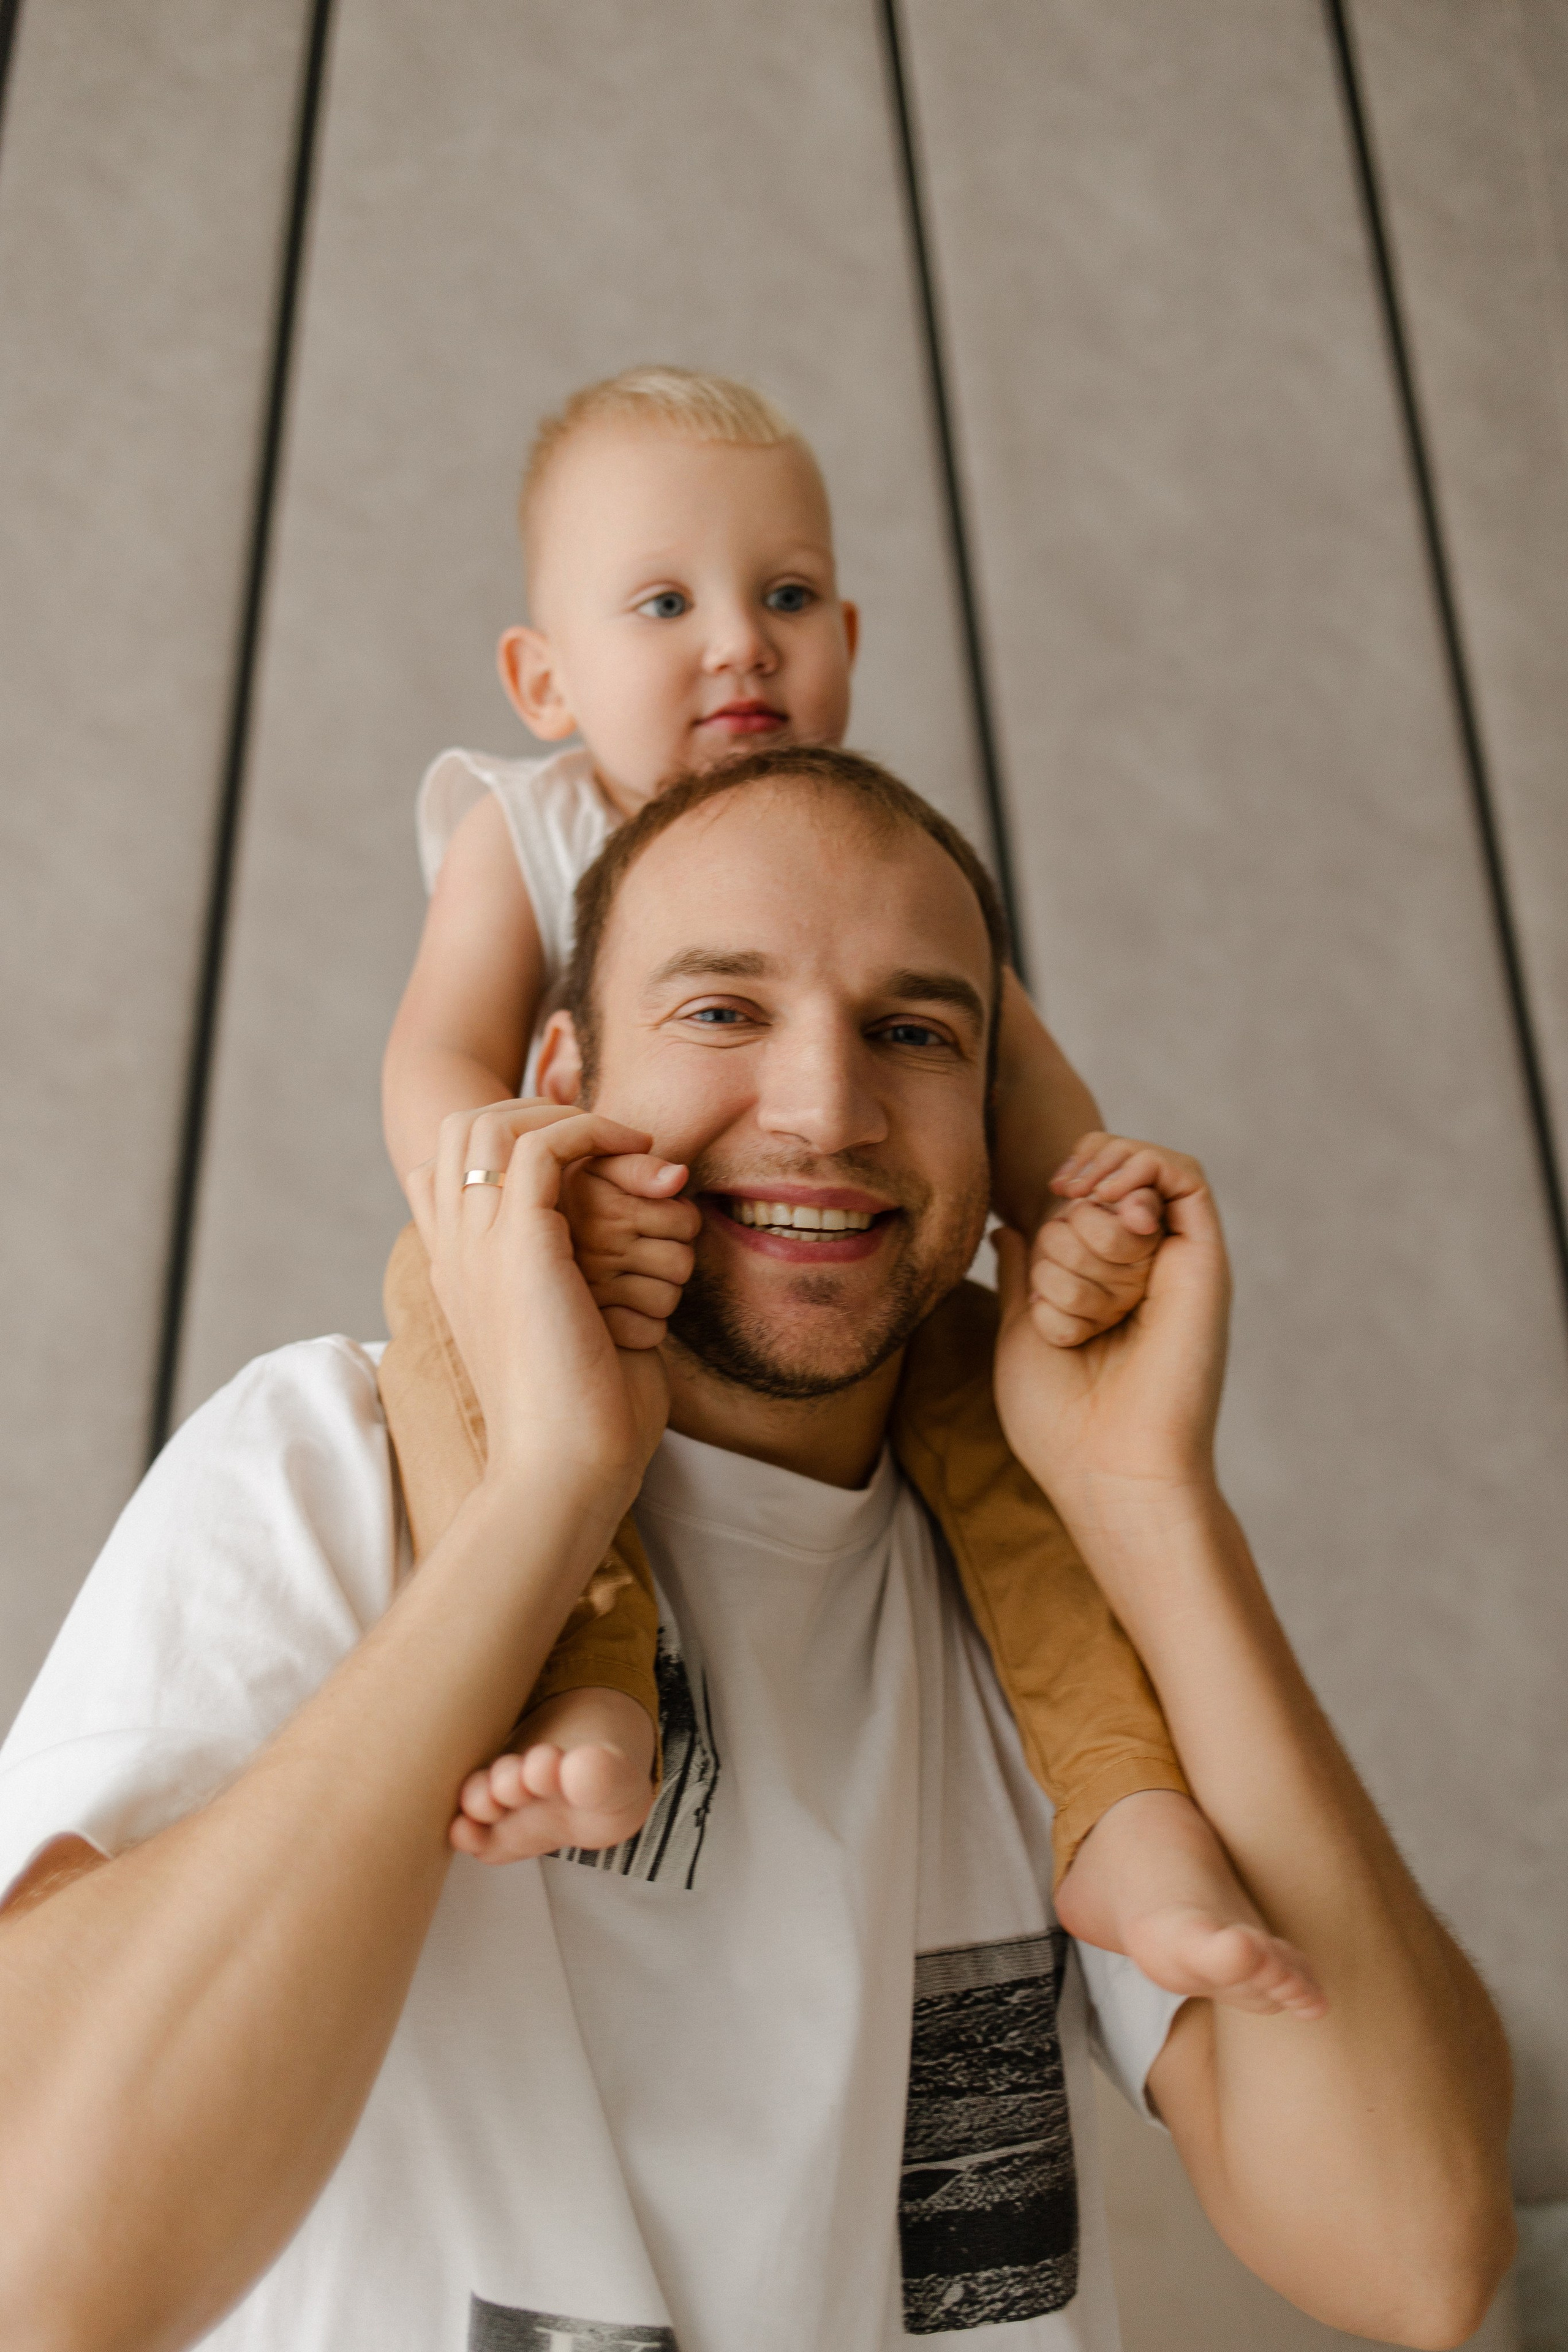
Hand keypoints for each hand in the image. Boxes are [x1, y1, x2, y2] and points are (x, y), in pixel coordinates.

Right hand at [409, 1101, 675, 1498]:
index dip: (505, 1138)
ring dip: (567, 1113)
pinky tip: (638, 1154)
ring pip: (493, 1121)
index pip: (445, 1166)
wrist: (563, 1469)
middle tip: (604, 1135)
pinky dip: (591, 1131)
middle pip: (463, 1126)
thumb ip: (566, 1293)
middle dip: (534, 1107)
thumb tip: (606, 1272)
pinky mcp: (520, 1243)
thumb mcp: (564, 1339)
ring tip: (627, 1141)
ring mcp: (478, 1242)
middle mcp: (455, 1248)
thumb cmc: (577, 1418)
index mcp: (456, 1270)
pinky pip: (542, 1144)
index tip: (578, 1155)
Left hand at [992, 1138, 1230, 1514]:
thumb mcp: (1022, 1331)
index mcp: (1103, 1286)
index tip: (1039, 1213)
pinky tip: (1113, 1202)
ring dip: (1090, 1234)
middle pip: (1093, 1193)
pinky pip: (1182, 1173)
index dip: (1055, 1195)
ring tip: (1097, 1307)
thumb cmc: (1059, 1419)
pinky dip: (1141, 1167)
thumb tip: (1010, 1228)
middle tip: (1077, 1317)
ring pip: (1128, 1184)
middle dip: (1064, 1244)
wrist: (1112, 1467)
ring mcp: (1177, 1264)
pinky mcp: (1205, 1260)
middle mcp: (1145, 1271)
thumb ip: (1023, 1275)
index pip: (1077, 1201)